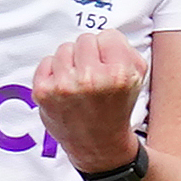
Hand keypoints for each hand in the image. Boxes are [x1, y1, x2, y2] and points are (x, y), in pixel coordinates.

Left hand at [31, 29, 146, 177]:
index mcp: (119, 74)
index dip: (109, 50)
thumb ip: (126, 50)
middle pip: (85, 39)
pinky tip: (65, 88)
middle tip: (93, 76)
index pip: (109, 35)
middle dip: (90, 55)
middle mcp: (91, 79)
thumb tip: (106, 36)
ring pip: (65, 48)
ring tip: (79, 82)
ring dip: (71, 62)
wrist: (98, 144)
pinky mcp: (43, 92)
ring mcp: (64, 86)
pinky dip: (54, 72)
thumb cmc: (115, 109)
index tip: (109, 65)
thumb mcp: (137, 79)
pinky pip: (46, 62)